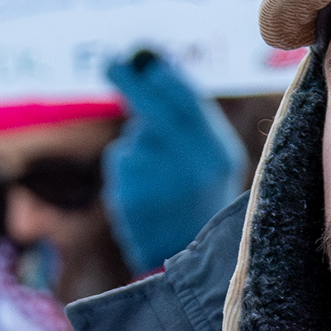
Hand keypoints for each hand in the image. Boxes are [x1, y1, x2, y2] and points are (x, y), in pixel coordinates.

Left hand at [102, 48, 242, 271]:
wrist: (197, 270)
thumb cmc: (202, 205)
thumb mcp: (213, 162)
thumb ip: (191, 122)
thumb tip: (152, 69)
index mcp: (218, 151)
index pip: (186, 97)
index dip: (162, 74)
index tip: (146, 61)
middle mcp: (190, 161)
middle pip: (152, 104)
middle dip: (131, 80)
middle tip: (112, 61)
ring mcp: (158, 178)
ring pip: (135, 138)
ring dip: (139, 147)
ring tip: (160, 181)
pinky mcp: (131, 193)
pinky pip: (122, 161)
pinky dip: (127, 171)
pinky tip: (146, 195)